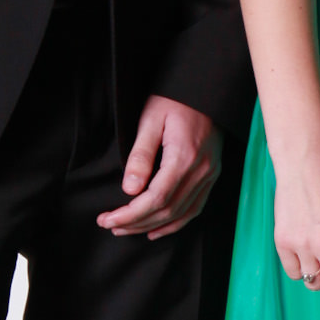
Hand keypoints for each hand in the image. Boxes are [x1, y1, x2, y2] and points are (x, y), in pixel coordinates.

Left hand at [98, 98, 222, 238]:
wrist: (205, 90)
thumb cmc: (175, 101)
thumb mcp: (151, 121)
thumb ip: (140, 156)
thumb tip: (130, 190)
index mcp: (184, 158)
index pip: (155, 199)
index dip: (130, 214)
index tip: (108, 219)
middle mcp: (200, 171)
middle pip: (167, 211)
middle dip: (136, 223)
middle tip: (110, 225)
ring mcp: (209, 175)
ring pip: (180, 214)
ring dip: (152, 226)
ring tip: (127, 229)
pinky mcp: (211, 175)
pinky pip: (195, 208)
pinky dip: (176, 224)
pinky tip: (157, 229)